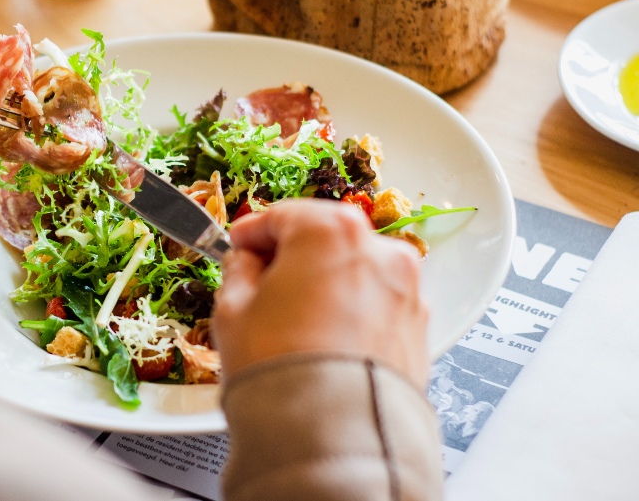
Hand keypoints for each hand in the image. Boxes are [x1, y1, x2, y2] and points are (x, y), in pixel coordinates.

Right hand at [214, 198, 428, 387]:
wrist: (332, 435)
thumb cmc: (281, 368)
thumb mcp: (232, 309)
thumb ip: (238, 270)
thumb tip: (246, 262)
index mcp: (329, 230)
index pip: (282, 215)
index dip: (252, 232)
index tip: (238, 245)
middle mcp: (378, 250)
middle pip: (324, 238)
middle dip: (292, 256)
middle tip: (261, 282)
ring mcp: (405, 289)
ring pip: (354, 271)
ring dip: (325, 283)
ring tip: (294, 320)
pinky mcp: (418, 327)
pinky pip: (376, 305)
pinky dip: (352, 311)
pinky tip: (324, 339)